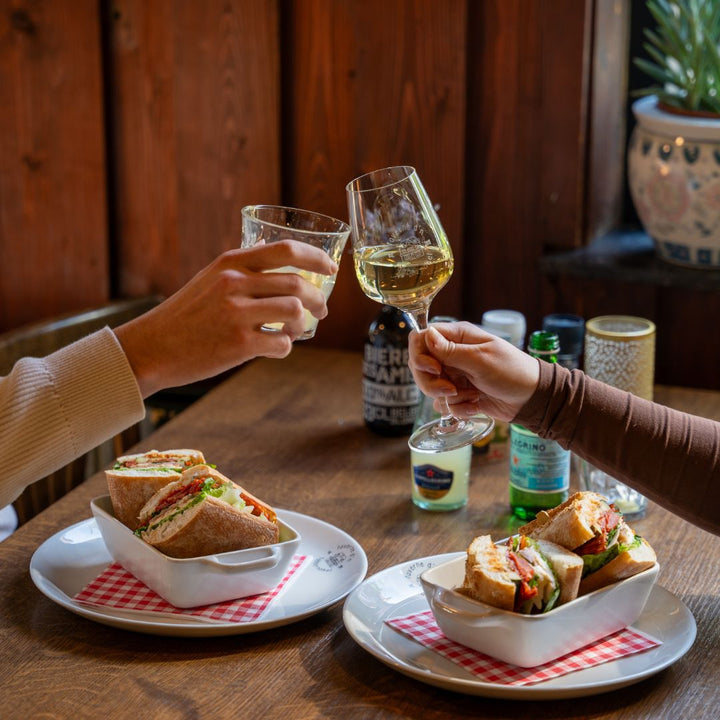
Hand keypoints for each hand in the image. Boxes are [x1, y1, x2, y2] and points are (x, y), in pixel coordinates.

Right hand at [114, 240, 337, 396]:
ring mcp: (237, 314)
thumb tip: (269, 245)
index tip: (332, 268)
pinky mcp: (239, 345)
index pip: (286, 250)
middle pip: (298, 284)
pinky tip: (275, 347)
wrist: (153, 347)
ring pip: (295, 313)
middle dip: (319, 299)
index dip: (316, 258)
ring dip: (304, 324)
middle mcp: (235, 284)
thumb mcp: (210, 277)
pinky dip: (285, 347)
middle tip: (322, 310)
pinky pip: (282, 343)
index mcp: (231, 263)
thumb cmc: (185, 313)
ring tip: (297, 331)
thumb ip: (241, 264)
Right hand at [408, 322, 539, 421]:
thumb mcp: (480, 360)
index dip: (420, 355)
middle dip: (431, 383)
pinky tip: (475, 406)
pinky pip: (444, 403)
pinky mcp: (460, 394)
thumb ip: (450, 350)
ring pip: (430, 387)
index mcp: (457, 337)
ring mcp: (455, 375)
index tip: (434, 369)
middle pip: (420, 366)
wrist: (531, 399)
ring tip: (471, 397)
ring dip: (448, 398)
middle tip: (451, 390)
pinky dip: (458, 408)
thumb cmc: (512, 372)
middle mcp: (452, 354)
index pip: (421, 338)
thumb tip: (425, 334)